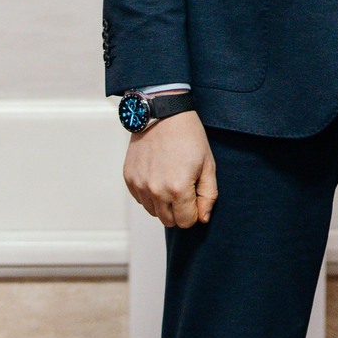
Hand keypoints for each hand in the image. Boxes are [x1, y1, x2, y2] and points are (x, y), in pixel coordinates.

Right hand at [123, 109, 215, 227]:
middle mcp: (156, 191)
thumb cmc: (189, 137)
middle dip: (179, 210)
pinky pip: (141, 200)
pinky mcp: (129, 179)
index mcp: (178, 189)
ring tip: (171, 180)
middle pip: (169, 221)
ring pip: (153, 212)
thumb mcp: (208, 164)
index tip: (195, 196)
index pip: (186, 222)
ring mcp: (140, 185)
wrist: (163, 114)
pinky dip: (150, 194)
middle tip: (185, 189)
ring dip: (163, 204)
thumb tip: (202, 218)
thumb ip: (208, 195)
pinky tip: (158, 175)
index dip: (194, 212)